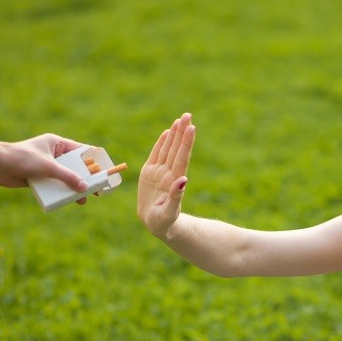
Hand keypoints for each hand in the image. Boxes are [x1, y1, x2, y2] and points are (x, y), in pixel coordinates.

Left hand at [0, 133, 89, 194]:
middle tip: (97, 189)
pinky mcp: (38, 178)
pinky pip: (54, 186)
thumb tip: (85, 188)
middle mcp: (52, 154)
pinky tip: (66, 201)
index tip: (104, 170)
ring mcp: (45, 166)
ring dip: (73, 188)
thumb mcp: (49, 167)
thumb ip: (68, 177)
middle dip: (85, 179)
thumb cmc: (23, 159)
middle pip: (74, 167)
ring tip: (82, 200)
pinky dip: (60, 193)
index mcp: (57, 144)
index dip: (94, 161)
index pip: (80, 151)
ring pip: (64, 178)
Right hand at [137, 113, 195, 237]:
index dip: (186, 143)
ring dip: (174, 134)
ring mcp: (159, 172)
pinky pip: (156, 154)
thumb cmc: (165, 222)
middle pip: (176, 149)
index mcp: (174, 181)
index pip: (181, 158)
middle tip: (188, 115)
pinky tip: (168, 132)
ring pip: (168, 149)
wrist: (157, 225)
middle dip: (182, 132)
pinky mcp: (149, 173)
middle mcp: (169, 173)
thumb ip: (176, 196)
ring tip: (180, 119)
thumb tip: (183, 180)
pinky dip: (161, 143)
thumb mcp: (169, 212)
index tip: (191, 128)